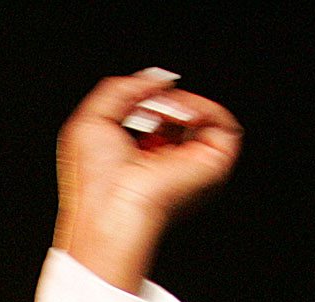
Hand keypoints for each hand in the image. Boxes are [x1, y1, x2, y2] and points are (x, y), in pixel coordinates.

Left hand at [54, 70, 241, 291]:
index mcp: (135, 158)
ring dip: (183, 102)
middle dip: (163, 100)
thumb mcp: (90, 121)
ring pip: (201, 116)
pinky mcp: (213, 164)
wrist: (113, 208)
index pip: (150, 118)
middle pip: (176, 113)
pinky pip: (224, 125)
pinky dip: (206, 109)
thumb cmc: (95, 181)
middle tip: (149, 106)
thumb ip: (120, 90)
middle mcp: (164, 162)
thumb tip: (157, 80)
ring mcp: (189, 164)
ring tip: (164, 110)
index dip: (144, 100)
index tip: (137, 98)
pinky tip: (183, 113)